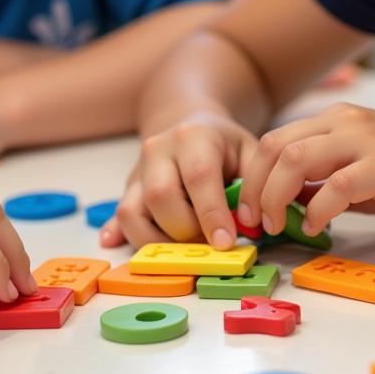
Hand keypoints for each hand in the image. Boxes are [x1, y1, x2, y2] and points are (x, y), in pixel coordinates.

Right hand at [101, 112, 258, 248]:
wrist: (188, 125)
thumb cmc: (223, 145)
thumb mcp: (249, 151)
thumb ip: (255, 184)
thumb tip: (251, 224)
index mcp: (193, 136)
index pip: (199, 176)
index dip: (211, 213)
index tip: (225, 242)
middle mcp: (158, 150)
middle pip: (161, 197)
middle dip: (185, 230)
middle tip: (208, 243)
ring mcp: (138, 171)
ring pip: (132, 213)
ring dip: (159, 241)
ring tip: (185, 247)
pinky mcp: (127, 190)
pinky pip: (119, 218)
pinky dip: (125, 237)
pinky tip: (131, 248)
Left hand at [235, 104, 374, 243]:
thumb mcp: (369, 171)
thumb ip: (331, 182)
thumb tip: (295, 203)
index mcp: (338, 120)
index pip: (275, 140)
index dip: (254, 176)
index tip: (250, 209)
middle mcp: (346, 122)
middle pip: (274, 146)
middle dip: (255, 187)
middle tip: (255, 221)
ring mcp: (366, 140)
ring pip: (295, 159)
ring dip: (275, 197)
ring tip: (277, 224)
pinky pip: (335, 187)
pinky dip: (316, 211)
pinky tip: (317, 226)